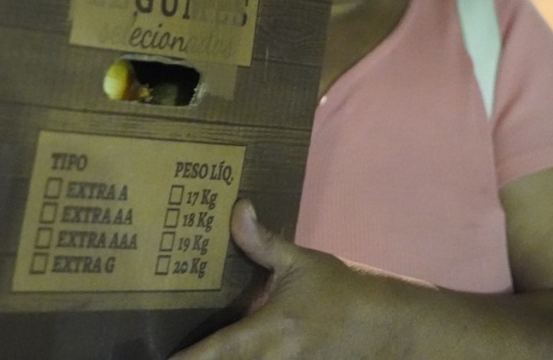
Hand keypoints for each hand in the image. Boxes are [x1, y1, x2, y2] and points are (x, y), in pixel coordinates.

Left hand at [170, 199, 367, 359]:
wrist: (388, 328)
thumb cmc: (341, 292)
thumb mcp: (301, 263)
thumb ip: (263, 242)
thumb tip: (237, 208)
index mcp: (269, 331)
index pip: (218, 351)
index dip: (189, 359)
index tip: (163, 359)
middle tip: (171, 351)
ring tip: (194, 352)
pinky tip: (228, 353)